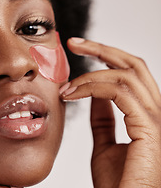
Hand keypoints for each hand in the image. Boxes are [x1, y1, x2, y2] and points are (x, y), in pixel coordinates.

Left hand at [60, 37, 160, 187]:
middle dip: (102, 49)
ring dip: (89, 75)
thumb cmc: (117, 183)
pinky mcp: (149, 130)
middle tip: (74, 43)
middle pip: (134, 65)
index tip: (77, 48)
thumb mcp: (105, 143)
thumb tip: (95, 95)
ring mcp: (155, 120)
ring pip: (127, 75)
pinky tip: (73, 94)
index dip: (104, 56)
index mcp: (145, 114)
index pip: (129, 72)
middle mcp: (155, 112)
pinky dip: (94, 88)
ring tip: (66, 88)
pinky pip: (121, 94)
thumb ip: (104, 119)